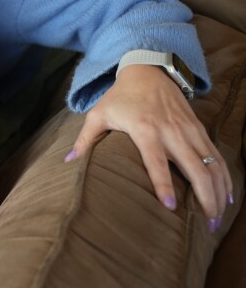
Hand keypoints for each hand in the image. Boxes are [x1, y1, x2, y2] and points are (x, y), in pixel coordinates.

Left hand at [68, 64, 232, 229]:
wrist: (147, 70)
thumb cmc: (120, 96)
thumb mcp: (98, 114)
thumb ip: (84, 139)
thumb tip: (67, 162)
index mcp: (145, 129)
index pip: (156, 161)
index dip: (163, 184)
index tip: (169, 206)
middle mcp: (171, 131)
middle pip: (194, 168)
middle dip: (203, 197)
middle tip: (207, 224)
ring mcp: (188, 130)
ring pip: (211, 165)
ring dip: (218, 192)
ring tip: (217, 218)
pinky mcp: (199, 129)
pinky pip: (216, 156)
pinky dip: (224, 176)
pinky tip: (226, 195)